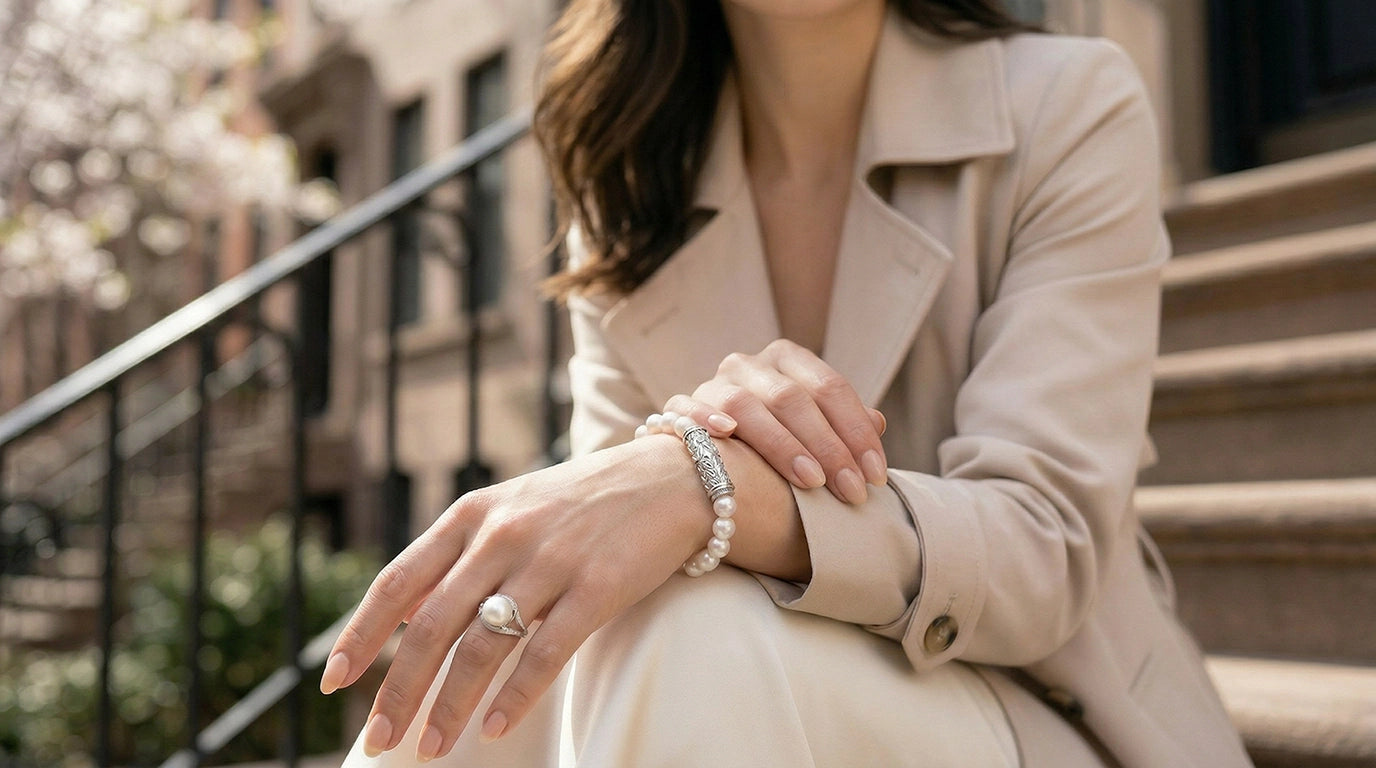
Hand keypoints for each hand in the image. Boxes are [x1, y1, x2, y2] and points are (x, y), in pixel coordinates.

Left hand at [318, 437, 711, 760]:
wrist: (672, 477)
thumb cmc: (584, 501)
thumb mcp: (511, 507)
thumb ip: (459, 553)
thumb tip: (403, 613)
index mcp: (472, 514)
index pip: (398, 581)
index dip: (361, 635)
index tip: (334, 682)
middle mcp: (502, 535)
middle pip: (431, 625)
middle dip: (398, 690)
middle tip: (379, 740)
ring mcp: (550, 560)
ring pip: (481, 647)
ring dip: (449, 706)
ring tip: (432, 748)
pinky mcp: (598, 586)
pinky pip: (544, 653)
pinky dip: (513, 697)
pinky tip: (492, 729)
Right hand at [662, 339, 886, 504]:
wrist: (708, 460)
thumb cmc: (774, 446)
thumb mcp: (812, 430)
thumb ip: (842, 425)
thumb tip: (878, 423)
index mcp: (787, 359)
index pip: (830, 387)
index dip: (856, 431)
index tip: (875, 476)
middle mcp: (750, 364)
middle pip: (792, 398)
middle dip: (828, 447)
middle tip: (851, 490)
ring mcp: (713, 384)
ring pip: (745, 404)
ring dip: (781, 444)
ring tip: (810, 480)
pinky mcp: (678, 408)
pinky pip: (686, 407)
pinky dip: (705, 417)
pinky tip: (727, 433)